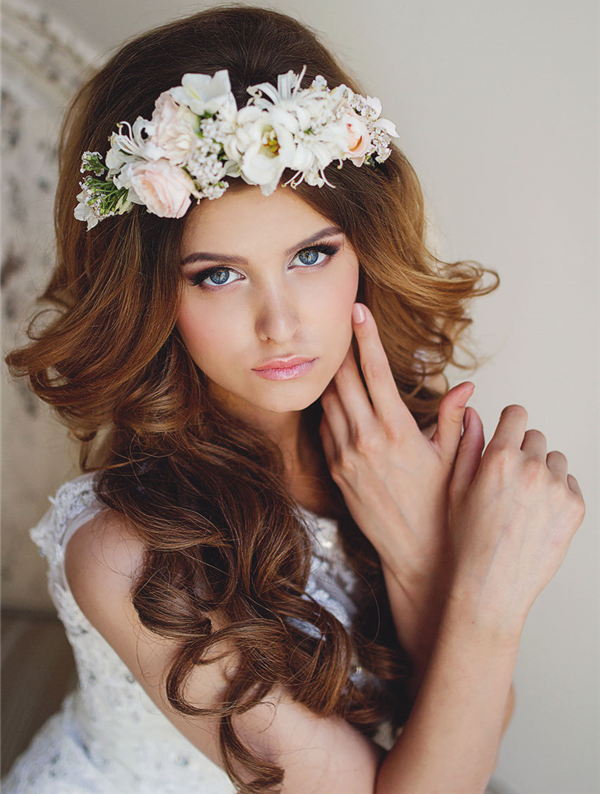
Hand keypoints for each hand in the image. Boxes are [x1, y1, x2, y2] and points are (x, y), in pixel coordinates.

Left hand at [319, 302, 476, 589]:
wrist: (413, 553)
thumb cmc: (439, 506)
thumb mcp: (455, 460)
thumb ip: (457, 421)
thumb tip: (465, 389)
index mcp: (397, 431)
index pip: (376, 372)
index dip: (366, 337)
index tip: (358, 310)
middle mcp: (365, 439)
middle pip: (343, 379)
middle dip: (341, 347)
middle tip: (340, 322)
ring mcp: (345, 455)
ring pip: (328, 400)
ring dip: (331, 375)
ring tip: (335, 353)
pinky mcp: (334, 470)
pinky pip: (324, 426)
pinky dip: (327, 405)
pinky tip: (334, 395)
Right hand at [448, 404, 584, 627]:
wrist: (492, 585)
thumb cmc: (469, 540)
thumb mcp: (457, 488)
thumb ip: (467, 445)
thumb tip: (473, 414)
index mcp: (500, 458)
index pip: (517, 414)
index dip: (509, 422)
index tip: (507, 433)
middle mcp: (532, 468)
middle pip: (536, 437)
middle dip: (523, 451)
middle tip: (509, 480)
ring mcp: (557, 488)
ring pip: (556, 460)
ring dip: (543, 470)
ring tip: (523, 500)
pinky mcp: (575, 508)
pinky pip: (570, 484)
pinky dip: (558, 493)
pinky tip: (537, 514)